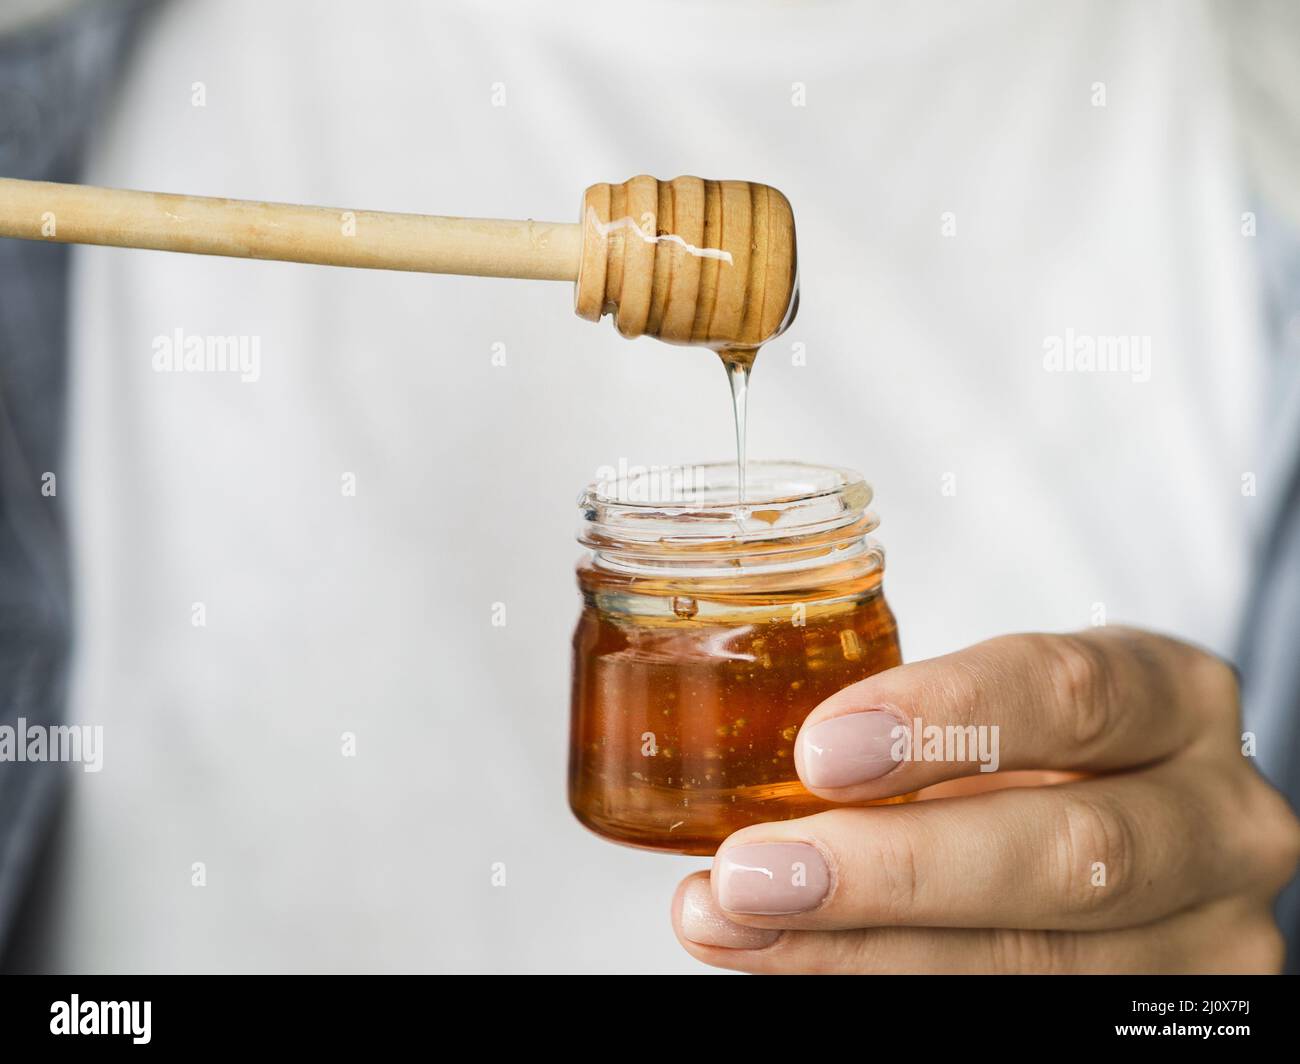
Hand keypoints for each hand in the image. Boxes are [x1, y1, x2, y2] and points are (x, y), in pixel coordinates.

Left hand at [671, 628, 1299, 972]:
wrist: (1139, 825)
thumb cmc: (1046, 751)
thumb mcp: (1011, 710)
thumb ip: (922, 733)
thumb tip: (756, 771)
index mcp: (1176, 699)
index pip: (1073, 694)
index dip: (945, 719)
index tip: (818, 751)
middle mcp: (1219, 820)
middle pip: (1072, 854)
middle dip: (893, 870)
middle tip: (754, 872)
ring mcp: (1207, 934)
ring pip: (1038, 965)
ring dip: (861, 951)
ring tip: (734, 923)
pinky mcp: (1170, 1015)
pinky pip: (1018, 1010)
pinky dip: (890, 981)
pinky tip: (795, 960)